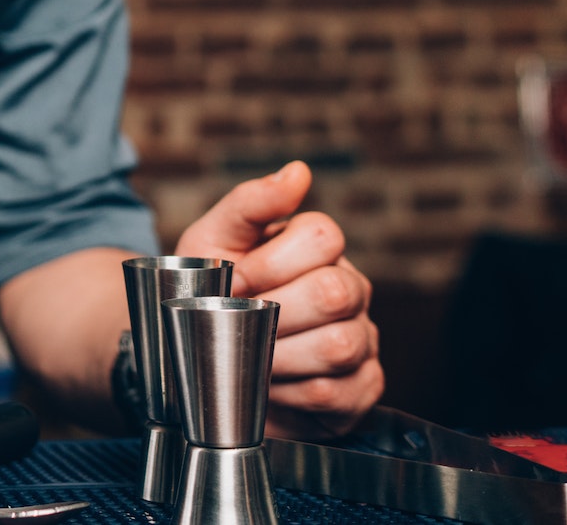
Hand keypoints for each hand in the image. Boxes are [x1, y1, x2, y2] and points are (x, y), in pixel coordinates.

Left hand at [174, 161, 382, 438]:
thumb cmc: (213, 291)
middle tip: (237, 321)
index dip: (268, 265)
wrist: (203, 356)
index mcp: (318, 247)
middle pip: (335, 294)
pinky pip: (339, 393)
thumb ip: (250, 204)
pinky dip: (294, 393)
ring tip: (250, 355)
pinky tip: (272, 384)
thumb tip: (298, 172)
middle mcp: (350, 288)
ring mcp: (363, 337)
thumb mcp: (214, 240)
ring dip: (281, 356)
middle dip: (274, 312)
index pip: (322, 237)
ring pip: (341, 346)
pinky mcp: (361, 387)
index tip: (231, 283)